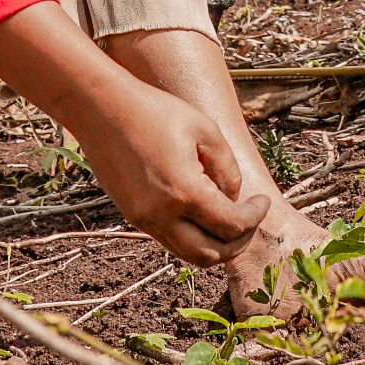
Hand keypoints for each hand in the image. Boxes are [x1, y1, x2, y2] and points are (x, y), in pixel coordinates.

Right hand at [0, 7, 268, 266]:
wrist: (101, 109)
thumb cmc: (155, 111)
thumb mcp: (204, 129)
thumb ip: (227, 167)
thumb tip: (233, 197)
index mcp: (185, 192)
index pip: (232, 225)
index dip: (255, 216)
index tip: (263, 200)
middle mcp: (162, 216)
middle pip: (211, 255)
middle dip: (238, 242)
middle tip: (250, 218)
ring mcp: (144, 220)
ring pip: (188, 254)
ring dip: (214, 244)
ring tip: (229, 218)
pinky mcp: (133, 216)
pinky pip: (170, 239)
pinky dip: (192, 234)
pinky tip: (202, 209)